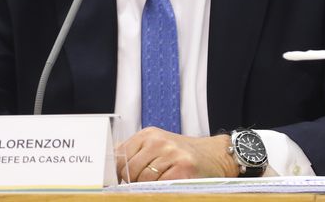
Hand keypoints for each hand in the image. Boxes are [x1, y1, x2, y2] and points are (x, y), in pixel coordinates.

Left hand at [116, 127, 237, 181]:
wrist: (214, 154)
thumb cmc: (182, 153)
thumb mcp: (157, 145)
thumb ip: (135, 153)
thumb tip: (110, 166)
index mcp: (148, 134)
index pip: (120, 156)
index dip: (118, 173)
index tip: (120, 180)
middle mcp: (159, 141)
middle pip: (131, 171)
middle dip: (134, 182)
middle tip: (144, 183)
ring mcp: (171, 154)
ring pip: (144, 180)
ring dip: (149, 187)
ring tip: (160, 181)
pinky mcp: (183, 168)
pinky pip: (161, 186)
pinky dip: (162, 189)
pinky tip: (170, 183)